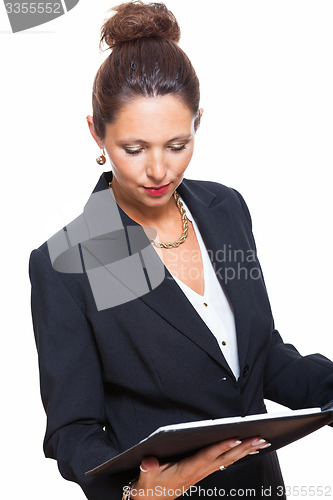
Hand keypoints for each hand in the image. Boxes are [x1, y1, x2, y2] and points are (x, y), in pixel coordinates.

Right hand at [130, 437, 270, 498]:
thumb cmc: (150, 486)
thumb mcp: (146, 477)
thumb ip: (148, 468)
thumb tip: (148, 462)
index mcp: (187, 470)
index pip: (208, 456)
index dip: (222, 447)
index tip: (236, 437)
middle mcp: (199, 472)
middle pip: (225, 458)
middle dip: (244, 447)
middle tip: (260, 438)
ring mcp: (203, 473)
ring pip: (228, 460)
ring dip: (245, 451)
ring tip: (261, 442)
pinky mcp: (203, 472)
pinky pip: (224, 463)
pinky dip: (238, 455)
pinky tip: (247, 450)